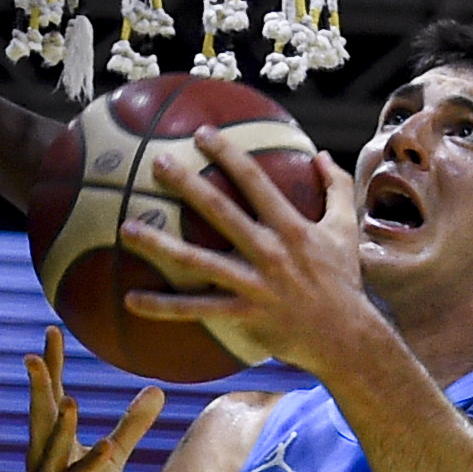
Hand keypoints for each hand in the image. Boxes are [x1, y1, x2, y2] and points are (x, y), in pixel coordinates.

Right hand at [23, 328, 162, 471]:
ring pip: (50, 451)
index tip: (50, 332)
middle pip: (40, 417)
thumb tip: (156, 389)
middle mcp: (43, 459)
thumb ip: (131, 426)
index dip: (53, 366)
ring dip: (60, 428)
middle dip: (40, 388)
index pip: (51, 397)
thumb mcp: (110, 460)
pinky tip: (102, 449)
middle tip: (34, 357)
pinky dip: (88, 467)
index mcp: (53, 443)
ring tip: (71, 401)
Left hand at [121, 137, 380, 381]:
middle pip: (220, 211)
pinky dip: (163, 306)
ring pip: (198, 261)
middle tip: (156, 163)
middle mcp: (269, 252)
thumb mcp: (346, 230)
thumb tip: (322, 155)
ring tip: (126, 228)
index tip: (202, 133)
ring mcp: (253, 285)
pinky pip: (196, 310)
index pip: (254, 180)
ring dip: (160, 244)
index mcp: (291, 226)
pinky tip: (130, 299)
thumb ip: (336, 189)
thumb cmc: (342, 281)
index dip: (227, 153)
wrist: (345, 338)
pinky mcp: (242, 315)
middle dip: (187, 184)